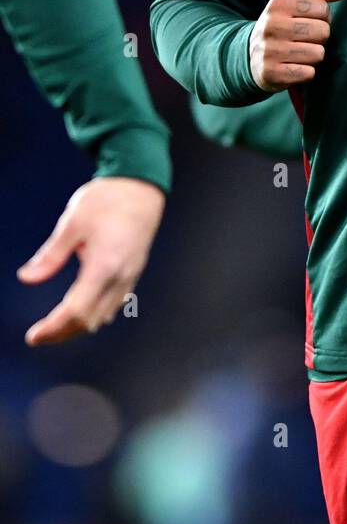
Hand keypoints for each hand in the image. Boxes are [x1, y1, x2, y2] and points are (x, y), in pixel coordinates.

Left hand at [18, 177, 165, 345]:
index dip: (53, 328)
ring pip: (103, 316)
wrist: (142, 187)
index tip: (33, 336)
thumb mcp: (72, 223)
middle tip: (38, 335)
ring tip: (54, 327)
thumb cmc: (108, 200)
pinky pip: (113, 304)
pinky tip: (80, 310)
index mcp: (104, 266)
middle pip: (90, 321)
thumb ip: (50, 255)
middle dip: (62, 333)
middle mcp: (119, 277)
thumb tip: (27, 277)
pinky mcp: (133, 272)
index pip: (76, 311)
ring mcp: (129, 276)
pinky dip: (94, 314)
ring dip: (78, 326)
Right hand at [249, 0, 346, 91]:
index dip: (323, 18)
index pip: (322, 9)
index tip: (310, 22)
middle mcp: (271, 25)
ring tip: (300, 54)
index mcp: (278, 4)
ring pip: (318, 54)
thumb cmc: (283, 27)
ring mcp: (269, 50)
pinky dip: (306, 73)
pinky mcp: (271, 73)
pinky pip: (308, 73)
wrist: (251, 56)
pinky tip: (295, 67)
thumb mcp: (296, 5)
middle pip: (323, 31)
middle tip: (306, 40)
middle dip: (320, 38)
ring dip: (314, 56)